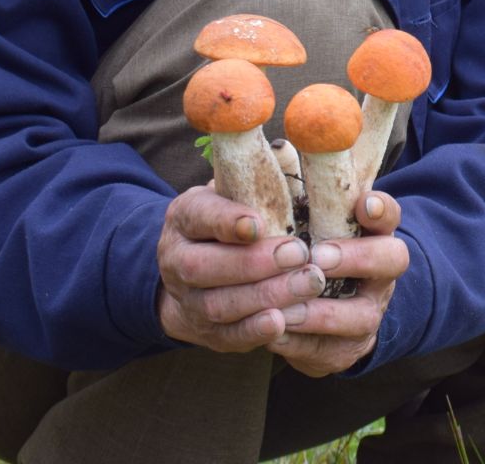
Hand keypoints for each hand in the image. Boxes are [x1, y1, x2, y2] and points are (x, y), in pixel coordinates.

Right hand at [156, 186, 327, 351]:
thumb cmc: (231, 221)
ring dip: (265, 296)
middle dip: (253, 263)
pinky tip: (283, 321)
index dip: (226, 221)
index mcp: (185, 216)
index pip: (199, 216)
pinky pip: (227, 337)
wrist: (193, 274)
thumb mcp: (234, 191)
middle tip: (299, 254)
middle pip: (204, 267)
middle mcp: (176, 259)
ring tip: (307, 283)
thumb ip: (259, 175)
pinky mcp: (206, 333)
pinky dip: (254, 332)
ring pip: (218, 305)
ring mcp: (188, 300)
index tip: (257, 223)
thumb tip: (288, 148)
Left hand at [268, 190, 408, 376]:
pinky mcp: (346, 349)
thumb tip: (278, 147)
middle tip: (319, 258)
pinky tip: (274, 333)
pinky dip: (299, 344)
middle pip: (391, 260)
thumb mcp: (308, 220)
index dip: (381, 209)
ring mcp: (368, 313)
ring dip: (322, 313)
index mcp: (373, 234)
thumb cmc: (309, 250)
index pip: (388, 214)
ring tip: (289, 308)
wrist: (324, 317)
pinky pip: (328, 351)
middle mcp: (380, 274)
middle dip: (356, 258)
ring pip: (360, 316)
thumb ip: (300, 189)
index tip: (363, 203)